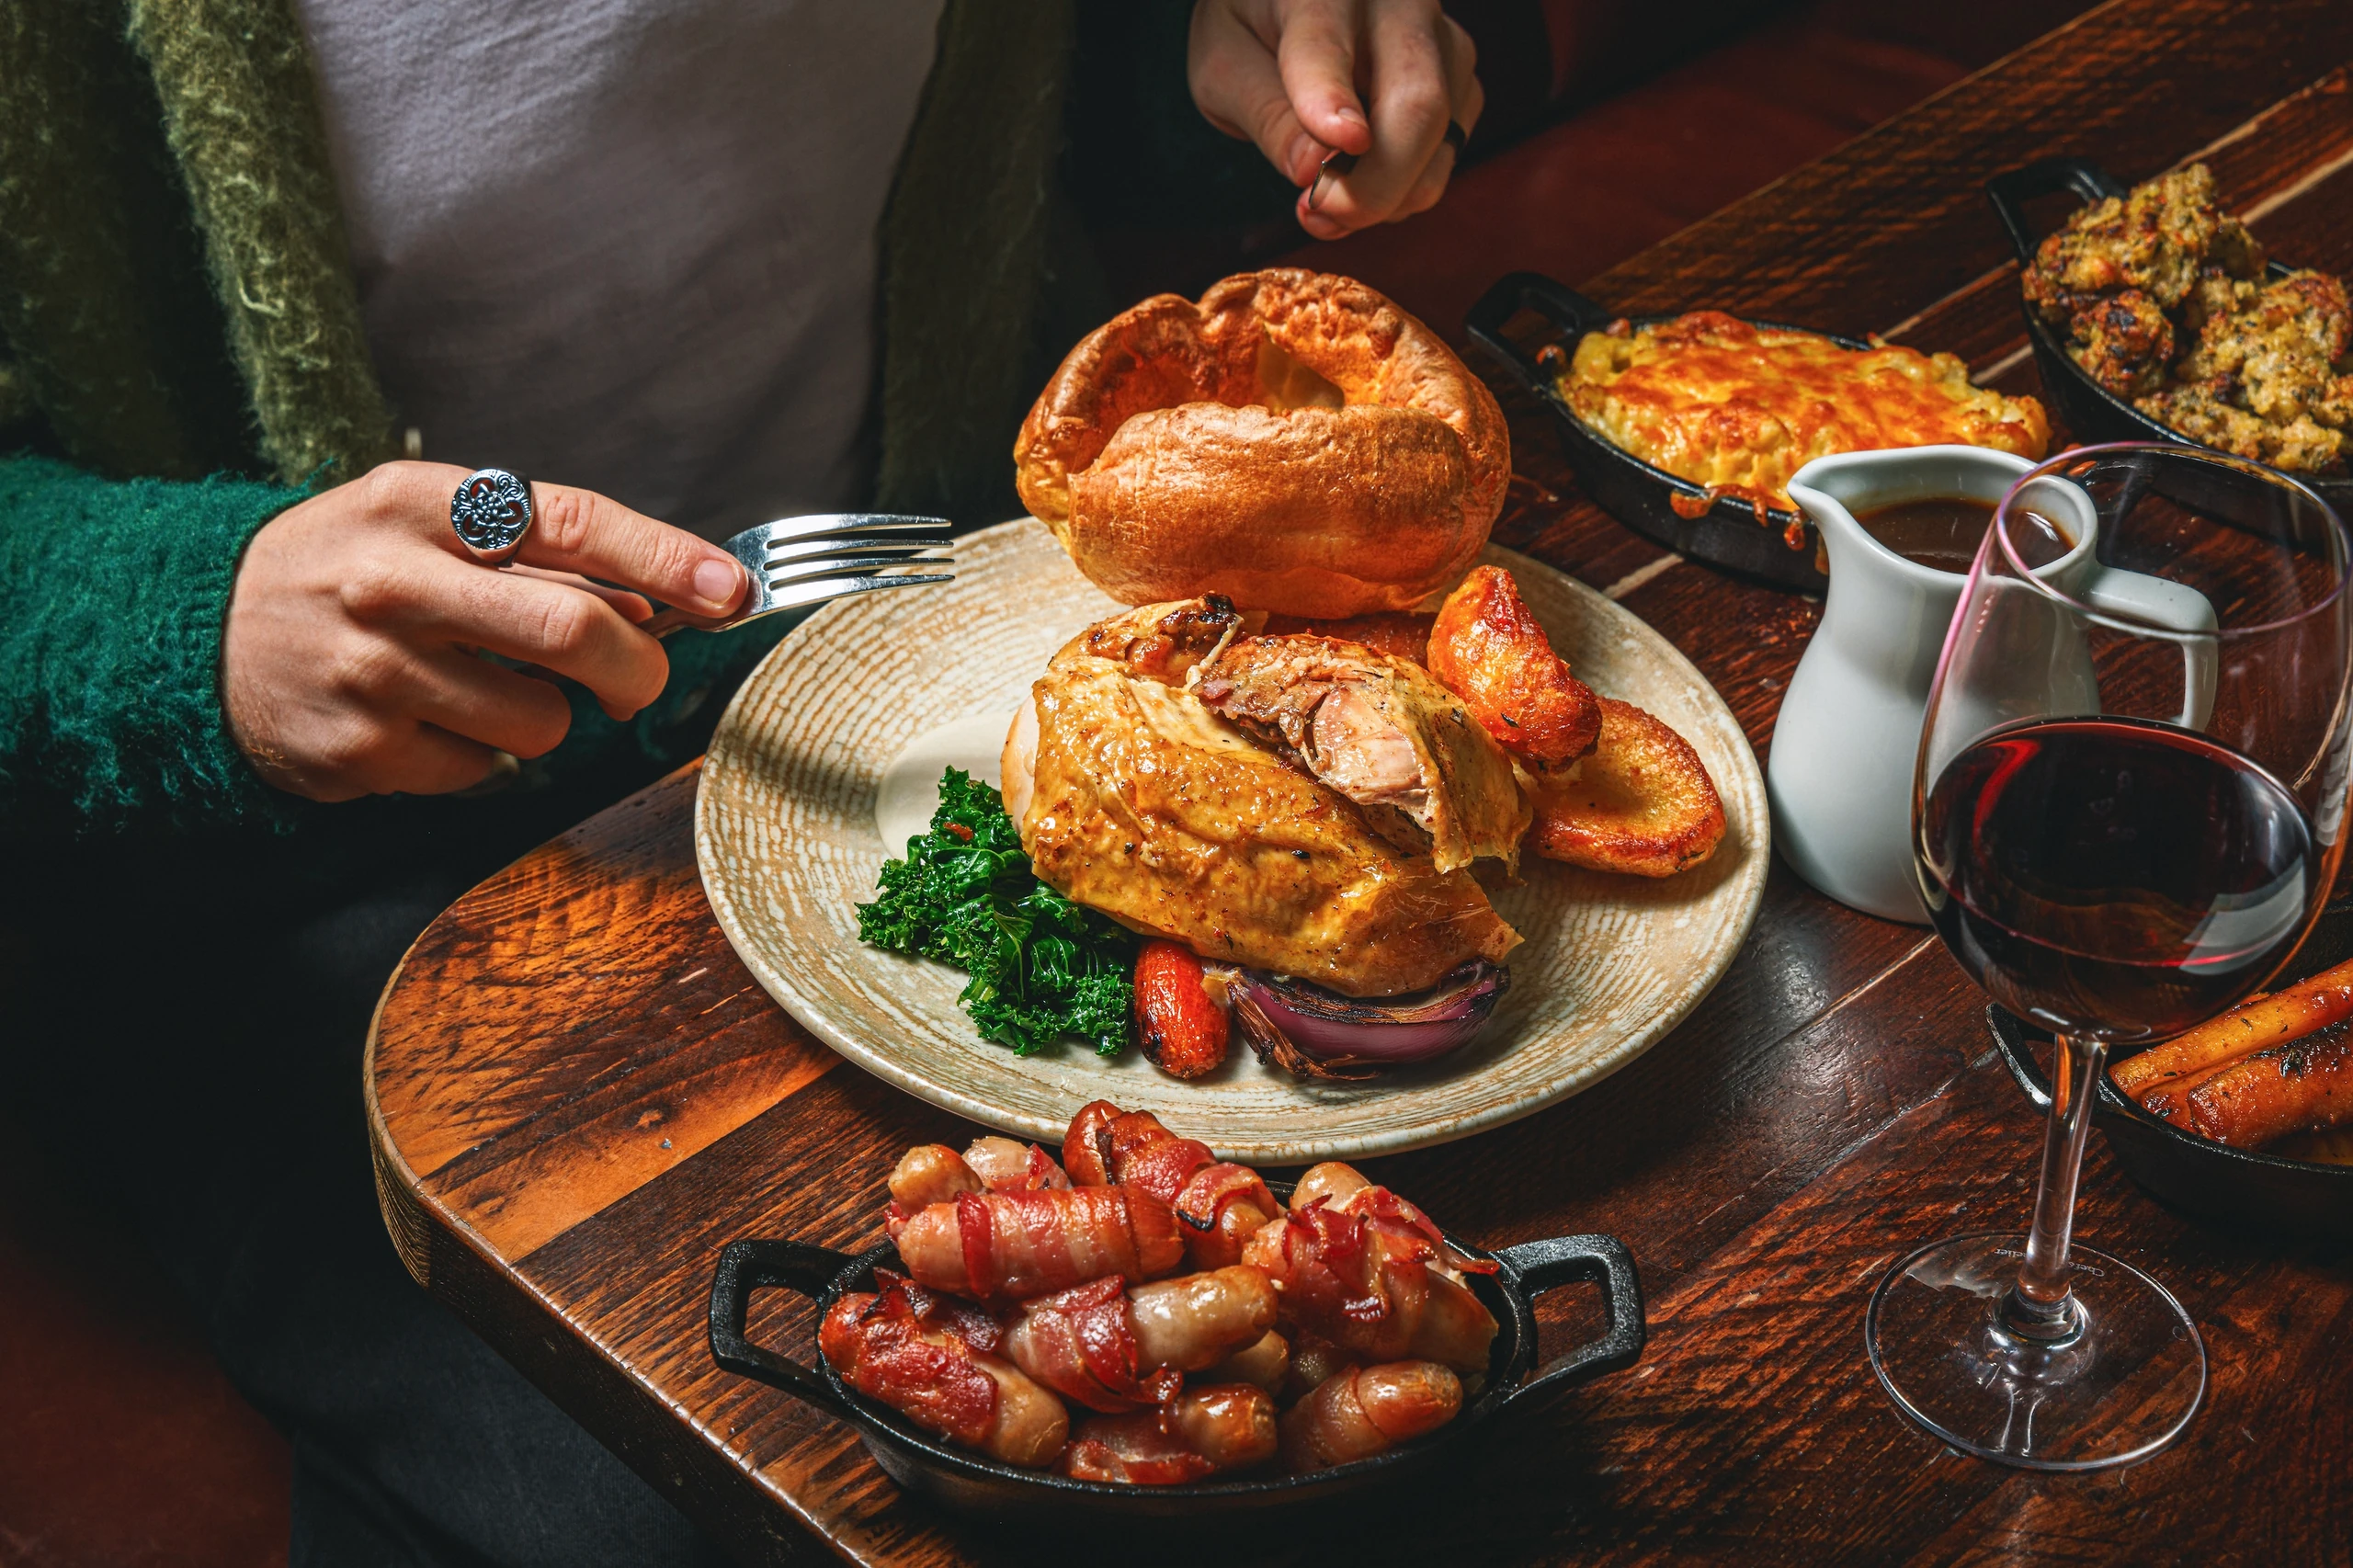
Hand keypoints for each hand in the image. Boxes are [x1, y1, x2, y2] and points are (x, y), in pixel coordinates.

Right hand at [222, 461, 747, 800]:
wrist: (196, 636)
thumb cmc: (350, 572)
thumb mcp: (428, 525)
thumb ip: (541, 556)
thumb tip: (669, 601)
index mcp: (423, 504)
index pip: (572, 522)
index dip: (666, 559)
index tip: (732, 589)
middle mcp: (395, 581)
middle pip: (573, 629)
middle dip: (636, 667)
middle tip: (636, 681)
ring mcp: (374, 670)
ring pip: (542, 719)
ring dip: (547, 717)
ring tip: (485, 688)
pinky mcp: (361, 749)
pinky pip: (485, 769)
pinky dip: (482, 755)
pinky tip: (428, 722)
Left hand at [1189, 0, 1482, 238]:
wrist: (1292, 8)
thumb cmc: (1253, 31)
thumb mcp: (1226, 66)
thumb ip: (1264, 113)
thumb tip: (1312, 169)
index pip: (1325, 42)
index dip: (1329, 99)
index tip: (1335, 149)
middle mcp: (1398, 3)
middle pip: (1417, 100)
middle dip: (1375, 182)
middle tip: (1320, 213)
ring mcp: (1442, 38)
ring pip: (1442, 134)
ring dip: (1388, 194)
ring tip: (1326, 207)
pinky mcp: (1459, 78)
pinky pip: (1448, 152)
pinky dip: (1405, 190)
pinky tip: (1359, 186)